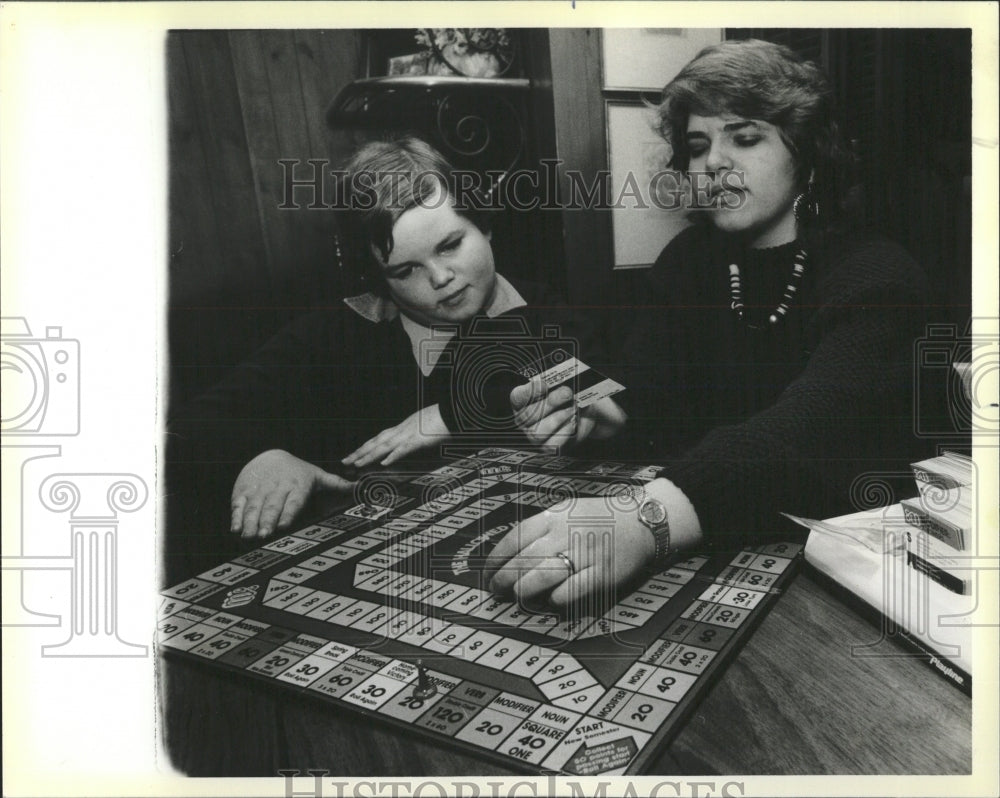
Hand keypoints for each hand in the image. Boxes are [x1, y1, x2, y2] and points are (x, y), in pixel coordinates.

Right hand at [231, 449, 352, 538]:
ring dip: (251, 522)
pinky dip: (236, 516)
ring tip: (249, 536)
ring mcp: (259, 489)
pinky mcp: (244, 491)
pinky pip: (239, 504)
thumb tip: (364, 487)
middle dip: (267, 520)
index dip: (287, 513)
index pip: (293, 501)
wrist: (270, 455)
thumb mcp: (318, 476)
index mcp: (297, 486)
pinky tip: (235, 529)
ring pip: (254, 507)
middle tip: (264, 535)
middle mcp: (277, 487)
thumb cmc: (299, 472)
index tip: (283, 525)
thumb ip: (338, 485)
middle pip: (272, 506)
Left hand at [341, 404, 449, 468]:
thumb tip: (412, 441)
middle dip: (360, 452)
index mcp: (404, 427)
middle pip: (377, 441)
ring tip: (356, 464)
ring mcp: (410, 434)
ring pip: (385, 446)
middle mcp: (402, 429)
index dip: (367, 446)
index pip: (380, 438)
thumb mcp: (427, 426)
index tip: (356, 454)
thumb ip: (417, 434)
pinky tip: (384, 463)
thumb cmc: (443, 417)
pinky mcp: (420, 439)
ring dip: (369, 455)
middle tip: (345, 460)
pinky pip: (404, 448)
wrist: (454, 408)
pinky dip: (393, 456)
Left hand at [483, 496, 654, 609]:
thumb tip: (510, 551)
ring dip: (524, 590)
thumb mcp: (567, 510)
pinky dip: (555, 598)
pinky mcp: (601, 574)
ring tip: (518, 596)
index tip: (488, 572)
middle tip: (497, 590)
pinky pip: (570, 590)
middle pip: (523, 560)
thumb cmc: (601, 518)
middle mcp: (566, 533)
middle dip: (504, 579)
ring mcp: (584, 554)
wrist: (641, 521)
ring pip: (542, 576)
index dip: (496, 559)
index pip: (515, 538)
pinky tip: (550, 600)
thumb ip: (541, 528)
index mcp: (554, 516)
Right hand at [510, 377, 626, 447]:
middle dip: (550, 403)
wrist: (585, 413)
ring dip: (559, 418)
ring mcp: (534, 435)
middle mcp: (524, 420)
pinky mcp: (547, 447)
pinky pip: (552, 443)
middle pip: (529, 415)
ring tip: (573, 408)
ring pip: (539, 432)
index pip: (518, 397)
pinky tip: (573, 422)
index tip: (545, 385)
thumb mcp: (562, 385)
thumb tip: (559, 383)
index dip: (530, 391)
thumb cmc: (568, 397)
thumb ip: (556, 383)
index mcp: (522, 401)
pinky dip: (565, 431)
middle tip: (567, 393)